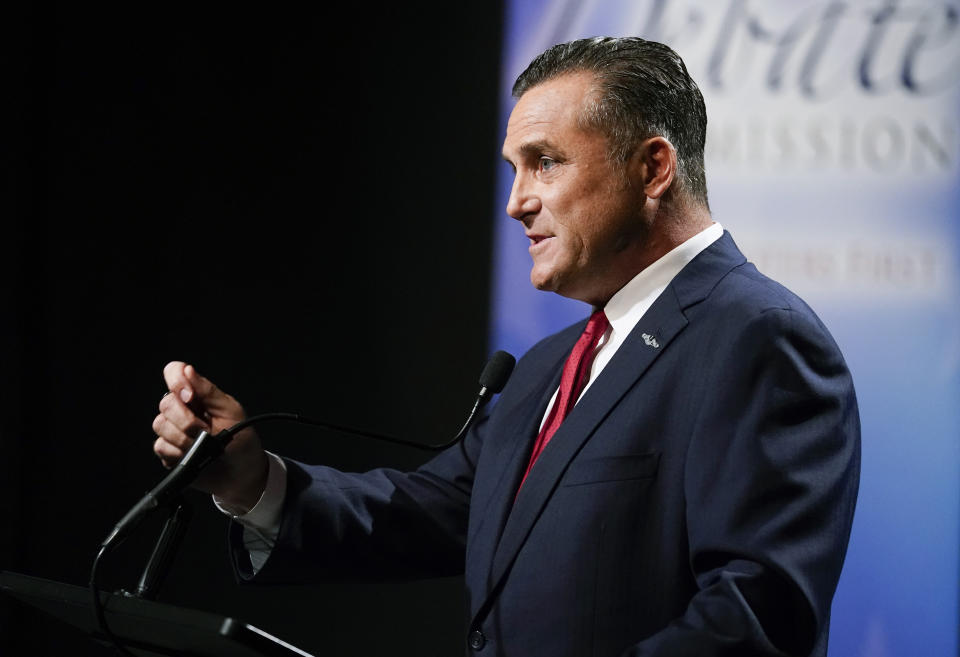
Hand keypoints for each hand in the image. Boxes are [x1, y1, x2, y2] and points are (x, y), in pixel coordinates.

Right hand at [152, 361, 267, 511]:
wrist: (242, 474)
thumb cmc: (241, 441)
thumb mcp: (231, 411)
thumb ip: (208, 392)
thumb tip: (188, 370)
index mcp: (198, 395)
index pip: (174, 373)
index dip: (177, 381)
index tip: (191, 397)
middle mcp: (182, 410)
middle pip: (166, 403)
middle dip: (187, 419)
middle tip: (206, 430)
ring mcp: (174, 431)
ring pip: (160, 425)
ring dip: (184, 438)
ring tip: (203, 445)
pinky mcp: (169, 451)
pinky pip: (160, 446)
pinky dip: (178, 452)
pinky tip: (193, 455)